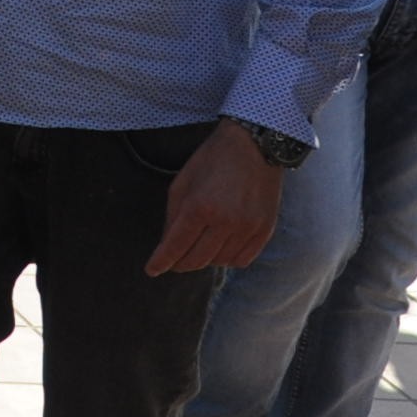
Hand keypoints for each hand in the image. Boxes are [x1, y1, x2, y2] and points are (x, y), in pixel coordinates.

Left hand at [147, 125, 284, 273]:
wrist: (254, 146)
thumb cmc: (212, 161)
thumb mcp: (182, 182)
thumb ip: (173, 216)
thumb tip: (167, 245)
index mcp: (199, 207)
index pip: (175, 247)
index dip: (160, 262)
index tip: (151, 270)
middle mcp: (225, 221)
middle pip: (196, 260)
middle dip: (180, 264)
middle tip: (173, 261)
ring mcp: (247, 228)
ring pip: (218, 262)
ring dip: (204, 259)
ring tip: (199, 245)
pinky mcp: (264, 231)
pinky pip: (241, 260)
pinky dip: (227, 258)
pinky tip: (220, 248)